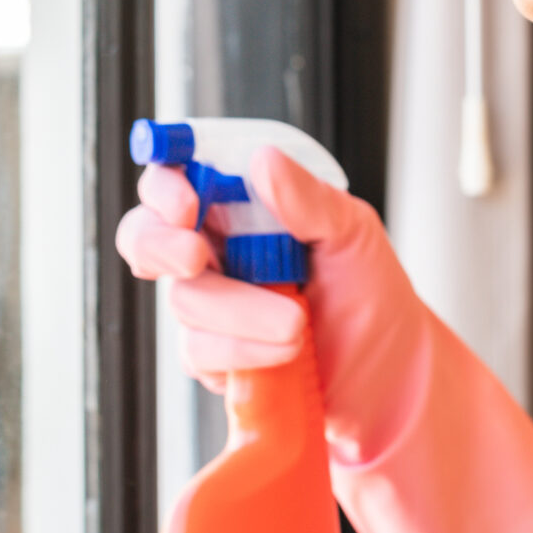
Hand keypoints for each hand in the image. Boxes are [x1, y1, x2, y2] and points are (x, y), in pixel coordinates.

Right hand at [115, 147, 432, 460]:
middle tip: (195, 257)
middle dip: (158, 244)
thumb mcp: (352, 232)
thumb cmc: (368, 288)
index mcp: (239, 204)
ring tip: (299, 323)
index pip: (176, 179)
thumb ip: (308, 198)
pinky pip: (201, 351)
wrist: (388, 370)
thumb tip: (263, 161)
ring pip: (185, 300)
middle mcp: (213, 250)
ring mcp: (209, 305)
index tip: (187, 203)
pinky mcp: (213, 356)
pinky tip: (287, 352)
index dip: (165, 186)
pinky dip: (243, 350)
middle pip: (144, 236)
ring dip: (240, 312)